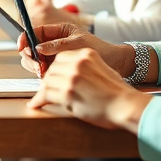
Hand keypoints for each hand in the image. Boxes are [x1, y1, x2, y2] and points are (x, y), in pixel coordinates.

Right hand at [18, 22, 134, 77]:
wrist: (116, 64)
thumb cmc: (100, 49)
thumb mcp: (78, 44)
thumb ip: (57, 45)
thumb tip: (38, 48)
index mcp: (58, 31)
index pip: (35, 31)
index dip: (25, 38)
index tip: (21, 46)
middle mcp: (53, 42)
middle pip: (30, 47)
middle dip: (30, 56)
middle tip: (37, 66)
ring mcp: (54, 56)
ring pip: (34, 60)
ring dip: (35, 66)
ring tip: (43, 72)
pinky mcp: (58, 68)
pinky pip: (43, 70)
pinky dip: (42, 74)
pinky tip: (47, 77)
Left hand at [27, 48, 148, 132]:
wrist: (125, 105)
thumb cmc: (116, 91)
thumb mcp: (101, 69)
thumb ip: (84, 67)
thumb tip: (68, 74)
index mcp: (86, 54)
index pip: (60, 58)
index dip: (54, 69)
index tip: (51, 77)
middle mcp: (78, 63)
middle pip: (52, 69)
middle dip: (48, 81)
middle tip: (46, 90)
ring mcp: (72, 78)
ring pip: (46, 82)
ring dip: (43, 92)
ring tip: (42, 99)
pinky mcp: (68, 93)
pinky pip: (45, 95)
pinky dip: (38, 101)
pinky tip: (35, 105)